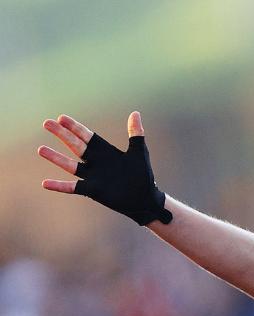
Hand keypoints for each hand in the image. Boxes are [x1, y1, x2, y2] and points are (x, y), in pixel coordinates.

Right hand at [38, 111, 171, 224]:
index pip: (87, 136)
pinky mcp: (91, 190)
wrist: (145, 199)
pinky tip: (45, 183)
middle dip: (62, 135)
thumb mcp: (139, 152)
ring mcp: (92, 176)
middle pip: (75, 146)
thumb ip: (136, 133)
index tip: (61, 117)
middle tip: (47, 123)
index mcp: (105, 151)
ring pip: (70, 165)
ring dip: (56, 158)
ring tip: (40, 149)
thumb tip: (135, 112)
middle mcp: (96, 162)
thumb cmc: (142, 175)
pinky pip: (72, 187)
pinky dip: (59, 186)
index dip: (75, 127)